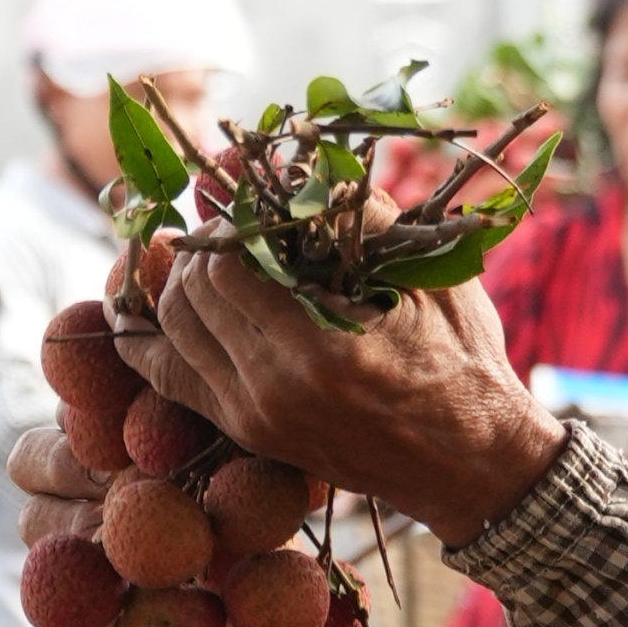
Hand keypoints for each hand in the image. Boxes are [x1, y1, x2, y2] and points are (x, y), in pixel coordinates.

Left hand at [147, 241, 560, 542]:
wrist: (471, 462)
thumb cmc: (462, 362)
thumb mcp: (431, 278)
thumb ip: (366, 216)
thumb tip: (303, 165)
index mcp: (322, 348)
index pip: (227, 266)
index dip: (228, 224)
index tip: (251, 207)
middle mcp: (274, 387)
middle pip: (188, 296)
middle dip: (200, 250)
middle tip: (231, 231)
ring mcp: (253, 417)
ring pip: (172, 333)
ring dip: (180, 286)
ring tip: (213, 261)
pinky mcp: (248, 432)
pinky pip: (172, 378)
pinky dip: (156, 339)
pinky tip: (160, 310)